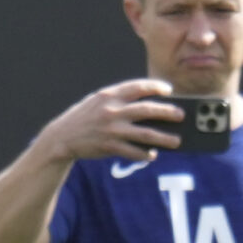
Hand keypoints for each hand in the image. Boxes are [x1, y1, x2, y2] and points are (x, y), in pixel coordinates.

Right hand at [34, 78, 186, 164]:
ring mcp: (112, 130)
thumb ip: (119, 100)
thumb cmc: (85, 118)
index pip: (137, 87)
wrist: (62, 137)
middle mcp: (112, 111)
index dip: (155, 87)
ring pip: (145, 134)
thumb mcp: (97, 101)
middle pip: (147, 110)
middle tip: (181, 115)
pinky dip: (145, 154)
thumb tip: (149, 106)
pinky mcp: (110, 147)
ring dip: (164, 138)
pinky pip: (134, 152)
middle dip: (167, 112)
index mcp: (109, 95)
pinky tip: (152, 155)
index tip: (169, 90)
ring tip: (177, 141)